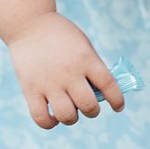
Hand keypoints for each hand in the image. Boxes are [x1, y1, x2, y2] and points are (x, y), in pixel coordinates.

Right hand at [5, 11, 122, 128]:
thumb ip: (92, 68)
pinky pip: (41, 118)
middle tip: (90, 108)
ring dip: (73, 118)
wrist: (30, 25)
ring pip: (67, 115)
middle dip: (93, 111)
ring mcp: (49, 83)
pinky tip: (54, 117)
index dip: (117, 100)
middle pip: (89, 105)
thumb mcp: (84, 45)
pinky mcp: (30, 90)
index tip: (119, 107)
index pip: (108, 85)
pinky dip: (50, 123)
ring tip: (72, 112)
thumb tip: (101, 95)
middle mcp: (69, 73)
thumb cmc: (62, 36)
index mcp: (86, 59)